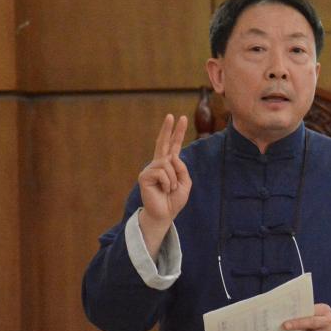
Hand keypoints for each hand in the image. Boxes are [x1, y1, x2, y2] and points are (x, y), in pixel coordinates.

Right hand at [138, 114, 190, 258]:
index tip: (181, 119)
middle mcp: (159, 165)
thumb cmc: (174, 201)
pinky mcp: (145, 176)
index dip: (177, 133)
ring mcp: (151, 169)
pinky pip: (162, 172)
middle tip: (171, 115)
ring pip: (168, 164)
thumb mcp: (185, 183)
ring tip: (169, 189)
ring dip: (173, 179)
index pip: (174, 146)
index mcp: (170, 165)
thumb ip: (182, 168)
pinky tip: (163, 190)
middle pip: (163, 143)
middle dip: (168, 129)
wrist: (165, 214)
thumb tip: (172, 157)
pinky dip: (168, 182)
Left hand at [275, 303, 330, 330]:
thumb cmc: (322, 319)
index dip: (299, 319)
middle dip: (295, 328)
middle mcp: (328, 324)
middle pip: (311, 326)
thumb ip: (307, 312)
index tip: (285, 323)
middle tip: (281, 330)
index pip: (311, 313)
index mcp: (325, 311)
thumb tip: (286, 316)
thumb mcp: (319, 312)